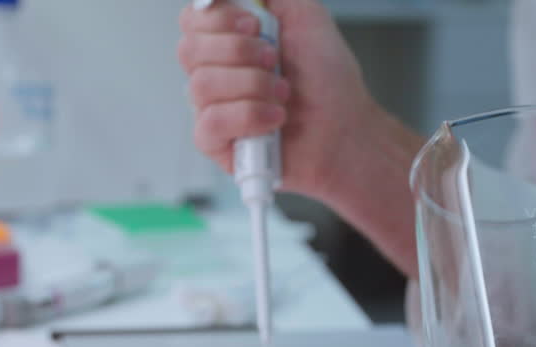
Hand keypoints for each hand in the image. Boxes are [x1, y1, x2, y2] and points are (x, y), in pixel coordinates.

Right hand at [178, 0, 377, 197]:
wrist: (346, 128)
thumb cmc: (327, 79)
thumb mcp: (303, 13)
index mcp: (227, 39)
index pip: (193, 19)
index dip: (218, 18)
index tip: (255, 24)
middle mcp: (215, 71)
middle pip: (189, 50)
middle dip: (239, 51)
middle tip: (275, 61)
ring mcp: (212, 108)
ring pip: (201, 85)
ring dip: (253, 85)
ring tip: (284, 93)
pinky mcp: (217, 144)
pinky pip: (210, 123)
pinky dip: (249, 116)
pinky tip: (275, 118)